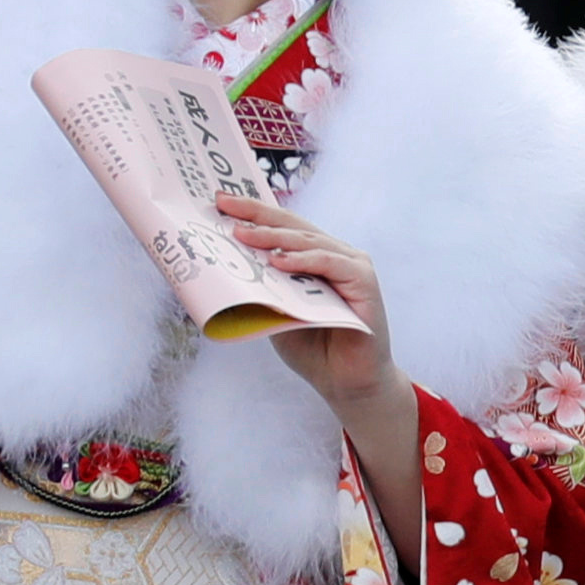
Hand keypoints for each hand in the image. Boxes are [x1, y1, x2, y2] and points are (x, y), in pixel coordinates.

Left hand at [219, 193, 401, 408]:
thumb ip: (263, 287)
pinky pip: (330, 263)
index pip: (282, 227)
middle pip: (293, 226)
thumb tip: (227, 264)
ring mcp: (352, 266)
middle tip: (224, 206)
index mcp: (314, 258)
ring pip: (309, 241)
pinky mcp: (364, 282)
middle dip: (256, 214)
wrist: (346, 383)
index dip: (252, 213)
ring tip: (242, 234)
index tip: (220, 202)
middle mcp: (334, 255)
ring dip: (274, 237)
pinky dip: (304, 260)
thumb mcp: (276, 311)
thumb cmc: (313, 348)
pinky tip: (279, 261)